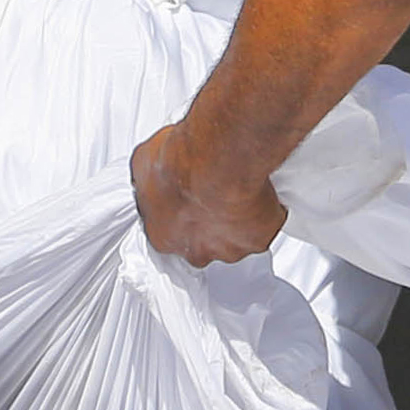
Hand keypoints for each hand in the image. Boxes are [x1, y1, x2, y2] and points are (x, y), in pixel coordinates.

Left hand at [130, 120, 287, 267]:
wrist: (216, 159)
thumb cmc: (180, 161)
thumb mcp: (145, 161)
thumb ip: (148, 177)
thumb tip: (152, 168)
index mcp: (163, 236)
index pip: (170, 235)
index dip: (180, 215)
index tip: (187, 197)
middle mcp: (196, 250)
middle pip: (203, 243)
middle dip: (209, 222)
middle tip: (213, 192)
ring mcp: (229, 249)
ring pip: (234, 239)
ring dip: (236, 219)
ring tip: (237, 188)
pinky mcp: (258, 241)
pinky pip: (264, 229)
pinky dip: (264, 214)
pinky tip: (259, 192)